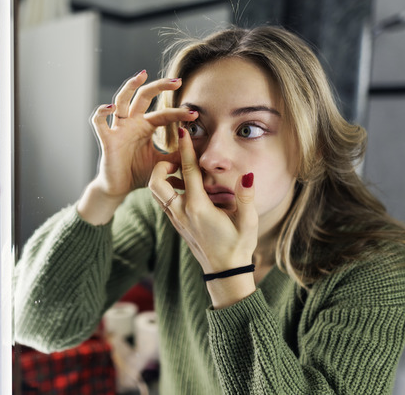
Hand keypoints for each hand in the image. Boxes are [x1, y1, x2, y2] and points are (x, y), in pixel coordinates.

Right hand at [78, 71, 196, 223]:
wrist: (119, 188)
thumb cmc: (139, 173)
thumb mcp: (163, 163)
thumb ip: (179, 156)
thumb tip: (199, 151)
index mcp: (146, 126)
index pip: (164, 114)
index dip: (179, 112)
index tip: (195, 114)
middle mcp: (132, 122)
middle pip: (144, 96)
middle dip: (160, 86)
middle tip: (177, 80)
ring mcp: (118, 128)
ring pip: (121, 100)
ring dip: (130, 86)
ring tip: (142, 74)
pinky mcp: (106, 139)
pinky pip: (99, 121)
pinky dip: (102, 112)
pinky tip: (111, 107)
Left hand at [148, 127, 257, 274]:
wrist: (224, 273)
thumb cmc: (238, 247)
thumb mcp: (248, 222)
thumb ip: (246, 197)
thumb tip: (247, 176)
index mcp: (198, 208)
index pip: (189, 172)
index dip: (185, 149)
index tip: (182, 131)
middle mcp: (182, 212)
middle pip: (156, 182)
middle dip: (161, 165)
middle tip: (176, 159)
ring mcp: (176, 219)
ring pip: (156, 192)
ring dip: (162, 177)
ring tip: (180, 170)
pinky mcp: (176, 224)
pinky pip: (163, 201)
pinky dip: (166, 188)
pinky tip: (183, 185)